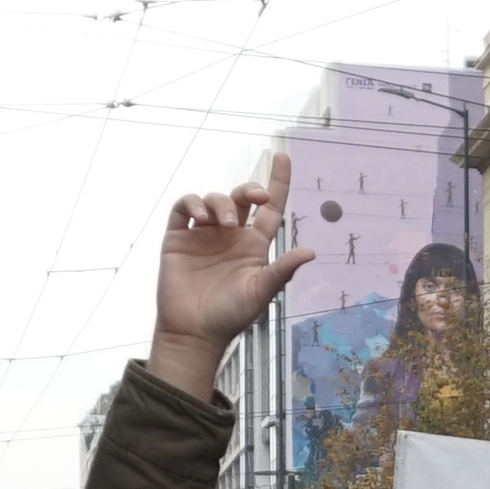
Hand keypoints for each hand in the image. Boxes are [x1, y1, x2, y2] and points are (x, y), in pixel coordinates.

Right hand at [151, 152, 316, 391]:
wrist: (194, 331)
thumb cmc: (230, 315)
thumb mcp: (261, 292)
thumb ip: (282, 270)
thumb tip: (311, 251)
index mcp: (254, 245)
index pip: (270, 208)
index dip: (277, 182)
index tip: (283, 157)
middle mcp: (230, 236)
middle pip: (241, 197)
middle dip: (248, 189)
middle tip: (253, 196)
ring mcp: (204, 235)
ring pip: (213, 200)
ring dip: (219, 203)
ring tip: (222, 225)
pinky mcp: (178, 238)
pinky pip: (183, 208)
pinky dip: (191, 204)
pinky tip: (199, 217)